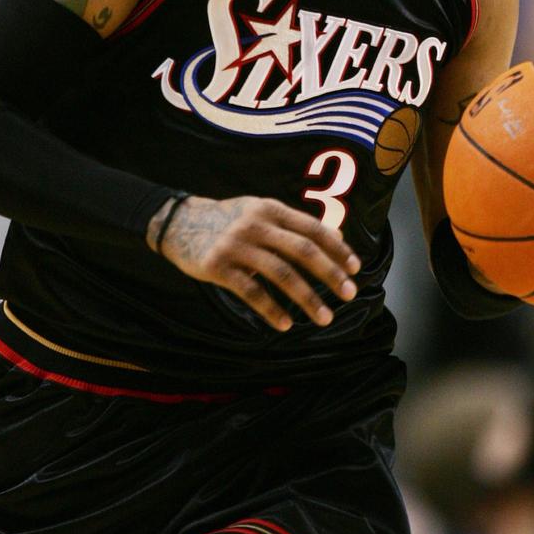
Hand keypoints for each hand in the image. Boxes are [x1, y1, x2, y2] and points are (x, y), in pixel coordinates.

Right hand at [148, 195, 359, 330]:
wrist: (179, 222)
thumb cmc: (229, 220)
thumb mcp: (261, 211)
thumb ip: (294, 224)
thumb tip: (337, 236)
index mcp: (270, 208)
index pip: (312, 228)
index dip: (337, 248)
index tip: (354, 268)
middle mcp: (256, 224)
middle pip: (303, 250)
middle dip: (330, 274)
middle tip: (349, 293)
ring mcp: (237, 245)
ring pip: (282, 274)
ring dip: (307, 298)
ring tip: (325, 318)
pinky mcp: (218, 266)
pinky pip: (251, 291)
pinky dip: (271, 310)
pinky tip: (286, 325)